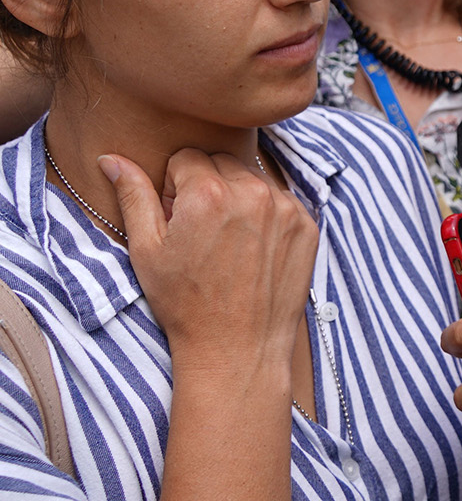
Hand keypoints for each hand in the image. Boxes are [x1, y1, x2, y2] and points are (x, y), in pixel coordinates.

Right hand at [106, 148, 317, 361]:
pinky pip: (281, 200)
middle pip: (222, 162)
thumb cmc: (185, 303)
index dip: (176, 185)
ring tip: (226, 241)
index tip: (178, 216)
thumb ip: (134, 196)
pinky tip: (252, 249)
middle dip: (207, 185)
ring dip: (238, 197)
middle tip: (200, 228)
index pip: (188, 157)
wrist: (237, 347)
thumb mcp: (147, 250)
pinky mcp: (308, 224)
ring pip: (253, 178)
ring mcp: (286, 207)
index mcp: (209, 192)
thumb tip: (111, 159)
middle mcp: (253, 192)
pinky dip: (266, 214)